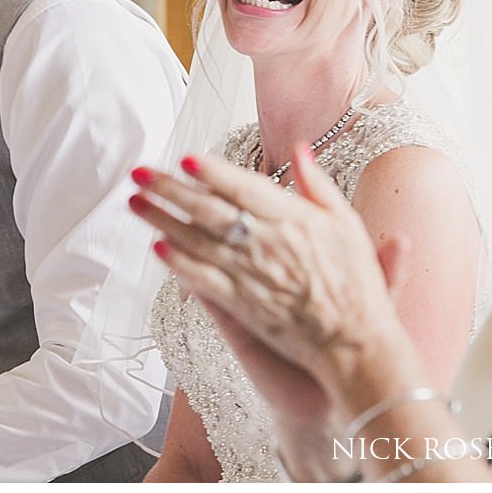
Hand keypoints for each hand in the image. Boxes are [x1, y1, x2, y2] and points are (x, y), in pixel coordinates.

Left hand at [129, 148, 408, 388]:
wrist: (356, 344)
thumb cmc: (356, 283)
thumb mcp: (347, 224)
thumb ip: (318, 185)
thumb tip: (300, 148)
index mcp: (292, 219)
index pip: (243, 188)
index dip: (212, 172)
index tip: (185, 158)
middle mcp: (266, 243)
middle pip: (208, 210)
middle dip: (169, 190)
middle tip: (138, 173)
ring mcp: (250, 275)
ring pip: (197, 241)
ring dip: (162, 220)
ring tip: (134, 203)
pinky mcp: (242, 306)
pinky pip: (202, 280)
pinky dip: (178, 264)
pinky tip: (157, 249)